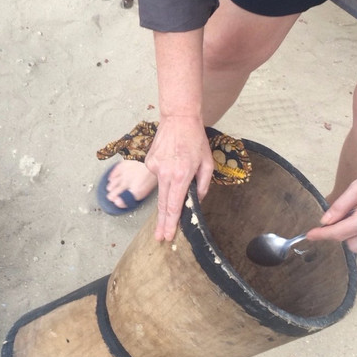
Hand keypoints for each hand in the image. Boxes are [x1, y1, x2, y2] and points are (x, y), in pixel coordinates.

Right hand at [143, 115, 214, 240]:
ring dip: (166, 195)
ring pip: (161, 190)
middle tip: (160, 237)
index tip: (168, 235)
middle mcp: (165, 174)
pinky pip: (158, 176)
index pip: (174, 205)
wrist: (178, 119)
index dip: (171, 222)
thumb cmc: (195, 140)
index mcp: (181, 175)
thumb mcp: (207, 163)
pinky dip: (165, 176)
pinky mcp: (149, 163)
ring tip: (174, 183)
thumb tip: (196, 200)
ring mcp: (154, 168)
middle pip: (163, 204)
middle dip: (162, 222)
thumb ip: (203, 185)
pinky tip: (172, 163)